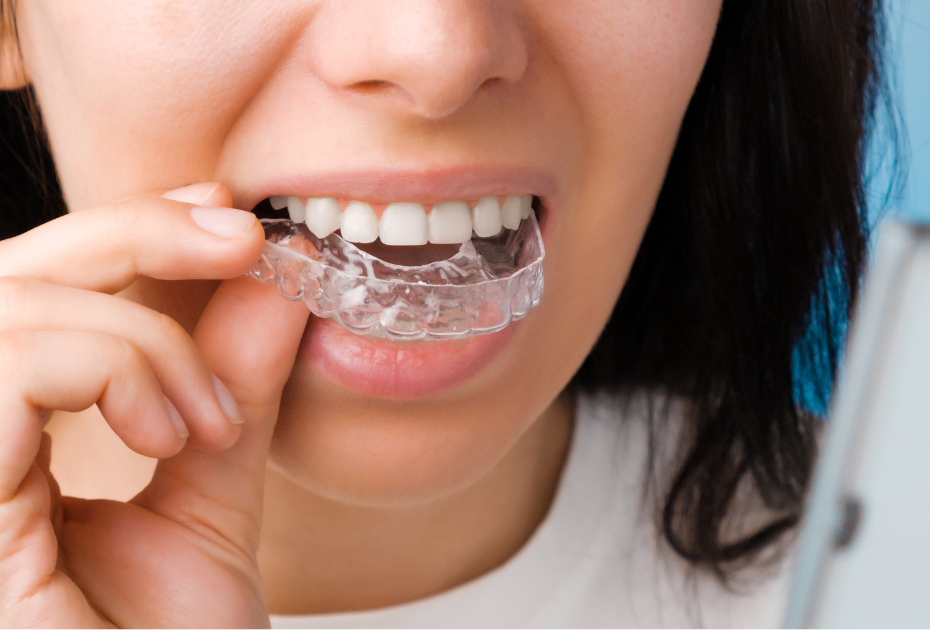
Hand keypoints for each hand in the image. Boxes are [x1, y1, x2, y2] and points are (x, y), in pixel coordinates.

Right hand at [0, 184, 309, 626]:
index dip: (122, 228)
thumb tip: (275, 284)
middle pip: (7, 270)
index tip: (225, 215)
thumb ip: (231, 395)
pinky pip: (4, 364)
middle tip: (244, 240)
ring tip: (200, 420)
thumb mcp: (209, 503)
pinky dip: (104, 367)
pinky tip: (164, 435)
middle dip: (132, 230)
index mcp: (1, 444)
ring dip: (136, 336)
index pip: (33, 290)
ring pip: (6, 303)